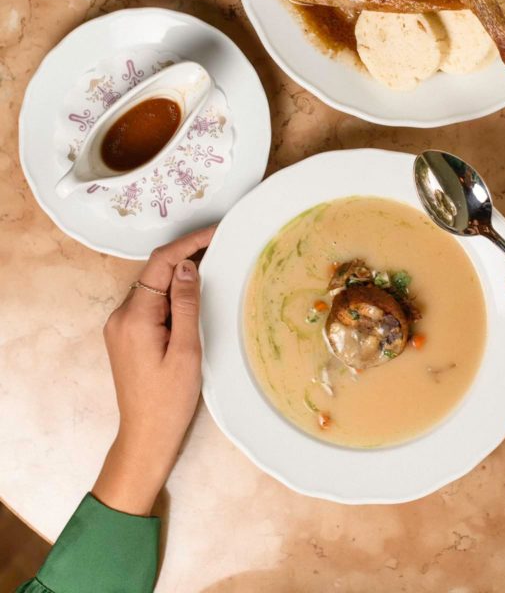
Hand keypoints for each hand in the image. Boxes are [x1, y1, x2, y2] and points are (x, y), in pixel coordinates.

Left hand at [92, 226, 215, 514]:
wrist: (145, 436)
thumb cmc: (169, 400)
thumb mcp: (186, 350)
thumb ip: (185, 304)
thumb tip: (187, 265)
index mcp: (134, 317)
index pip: (161, 263)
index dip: (188, 243)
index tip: (215, 232)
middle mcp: (121, 315)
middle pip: (155, 271)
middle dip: (186, 255)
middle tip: (221, 246)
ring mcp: (120, 325)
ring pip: (153, 285)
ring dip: (180, 274)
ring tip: (213, 267)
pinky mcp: (126, 334)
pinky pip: (150, 301)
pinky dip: (171, 292)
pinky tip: (193, 295)